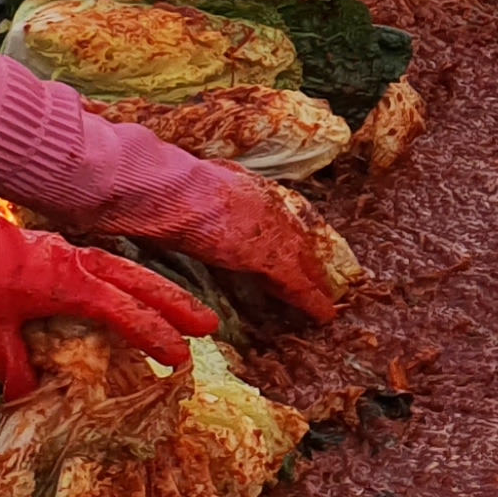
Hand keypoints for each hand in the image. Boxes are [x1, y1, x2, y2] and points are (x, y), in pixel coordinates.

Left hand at [0, 207, 227, 396]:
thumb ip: (15, 367)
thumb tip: (36, 395)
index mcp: (64, 282)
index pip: (121, 310)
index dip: (153, 334)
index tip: (178, 357)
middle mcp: (73, 262)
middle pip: (138, 281)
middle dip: (175, 304)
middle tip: (209, 327)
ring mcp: (65, 253)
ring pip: (126, 270)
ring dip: (158, 289)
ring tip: (188, 311)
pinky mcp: (54, 252)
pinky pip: (105, 267)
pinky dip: (129, 281)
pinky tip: (135, 296)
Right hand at [137, 166, 345, 319]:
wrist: (175, 191)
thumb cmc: (173, 188)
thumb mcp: (197, 183)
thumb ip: (209, 193)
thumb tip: (201, 197)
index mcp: (247, 187)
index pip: (275, 215)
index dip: (285, 235)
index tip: (293, 248)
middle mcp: (267, 205)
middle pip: (295, 235)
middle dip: (307, 257)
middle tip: (319, 276)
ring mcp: (274, 229)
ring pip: (302, 259)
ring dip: (314, 279)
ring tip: (324, 298)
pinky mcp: (273, 257)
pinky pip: (297, 282)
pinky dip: (310, 298)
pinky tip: (322, 312)